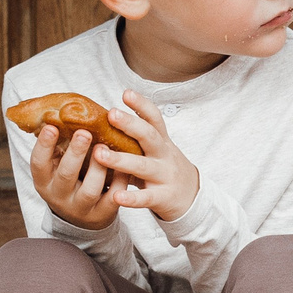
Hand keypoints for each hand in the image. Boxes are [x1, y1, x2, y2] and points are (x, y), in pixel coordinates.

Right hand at [30, 123, 120, 232]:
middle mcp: (59, 196)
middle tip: (84, 132)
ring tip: (105, 147)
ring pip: (90, 189)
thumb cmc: (69, 180)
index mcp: (44, 180)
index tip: (51, 126)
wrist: (82, 218)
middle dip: (75, 153)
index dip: (44, 145)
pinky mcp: (102, 214)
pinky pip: (112, 198)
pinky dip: (120, 181)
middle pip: (65, 175)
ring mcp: (81, 207)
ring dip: (98, 167)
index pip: (38, 163)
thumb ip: (58, 146)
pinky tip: (126, 165)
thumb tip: (57, 111)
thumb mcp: (56, 167)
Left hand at [92, 91, 201, 221]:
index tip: (126, 93)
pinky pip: (146, 198)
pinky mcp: (163, 197)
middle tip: (111, 113)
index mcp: (162, 141)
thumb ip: (138, 136)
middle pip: (149, 136)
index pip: (154, 118)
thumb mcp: (158, 149)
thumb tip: (108, 115)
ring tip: (99, 154)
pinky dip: (132, 198)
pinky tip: (116, 196)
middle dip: (131, 124)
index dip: (142, 104)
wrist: (193, 199)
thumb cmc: (166, 170)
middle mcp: (164, 155)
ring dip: (120, 159)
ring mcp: (165, 176)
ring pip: (143, 166)